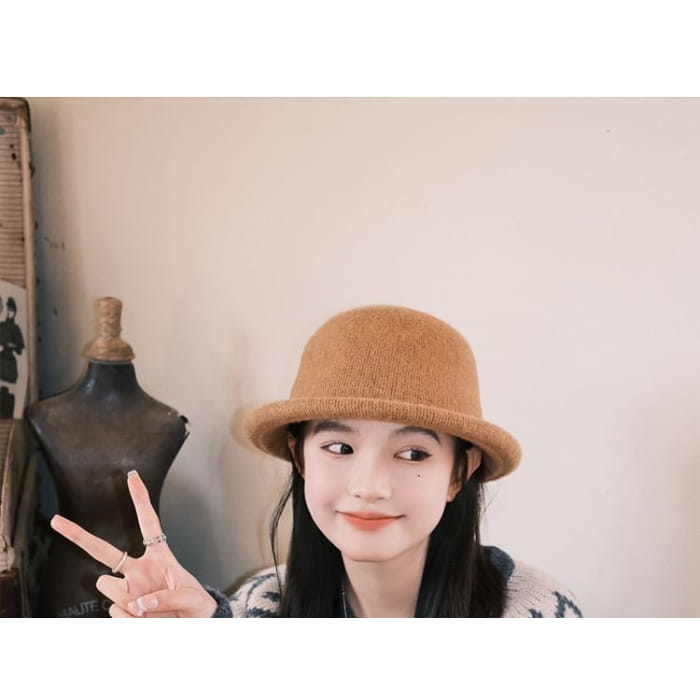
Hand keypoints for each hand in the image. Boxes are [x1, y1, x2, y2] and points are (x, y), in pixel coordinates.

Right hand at [51, 470, 217, 617]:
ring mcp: (127, 590)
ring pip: (107, 586)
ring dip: (126, 599)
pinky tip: (145, 620)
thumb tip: (139, 602)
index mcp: (159, 557)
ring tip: (150, 610)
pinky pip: (116, 612)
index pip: (148, 523)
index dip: (140, 500)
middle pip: (102, 551)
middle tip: (57, 521)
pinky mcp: (122, 610)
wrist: (193, 627)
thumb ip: (168, 597)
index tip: (132, 477)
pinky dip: (131, 620)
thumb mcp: (191, 597)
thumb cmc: (194, 606)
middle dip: (78, 535)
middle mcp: (137, 571)